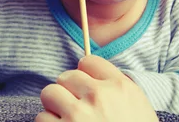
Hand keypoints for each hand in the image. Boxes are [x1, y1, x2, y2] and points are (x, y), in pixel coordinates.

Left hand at [36, 55, 158, 121]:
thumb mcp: (137, 108)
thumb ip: (115, 89)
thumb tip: (87, 76)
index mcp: (119, 88)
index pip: (88, 62)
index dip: (84, 76)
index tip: (85, 89)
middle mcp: (98, 96)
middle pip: (65, 77)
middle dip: (67, 93)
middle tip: (76, 110)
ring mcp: (78, 115)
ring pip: (49, 94)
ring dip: (55, 109)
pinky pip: (41, 118)